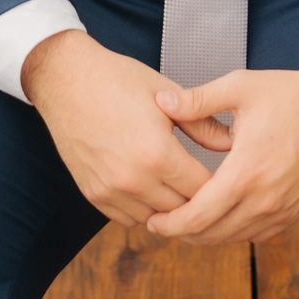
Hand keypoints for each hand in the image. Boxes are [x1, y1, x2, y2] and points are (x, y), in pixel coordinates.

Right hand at [21, 30, 210, 225]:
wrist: (67, 79)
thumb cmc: (118, 80)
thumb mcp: (166, 96)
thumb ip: (202, 124)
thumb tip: (232, 142)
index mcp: (157, 153)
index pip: (203, 189)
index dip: (221, 184)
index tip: (228, 177)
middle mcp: (133, 179)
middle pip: (182, 210)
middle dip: (198, 199)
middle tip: (208, 185)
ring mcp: (111, 190)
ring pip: (155, 219)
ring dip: (169, 207)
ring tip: (178, 186)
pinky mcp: (94, 195)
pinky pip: (128, 218)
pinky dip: (143, 208)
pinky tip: (149, 186)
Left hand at [144, 58, 298, 245]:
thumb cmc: (293, 94)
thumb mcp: (241, 87)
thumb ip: (197, 99)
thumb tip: (162, 103)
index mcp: (246, 172)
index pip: (198, 216)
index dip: (170, 223)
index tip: (152, 220)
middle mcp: (265, 200)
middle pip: (212, 235)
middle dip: (182, 234)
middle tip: (161, 224)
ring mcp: (283, 210)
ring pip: (235, 239)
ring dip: (207, 236)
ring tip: (186, 223)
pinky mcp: (297, 212)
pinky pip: (257, 235)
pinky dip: (234, 233)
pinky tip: (221, 219)